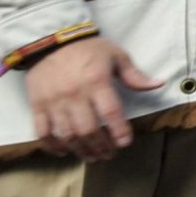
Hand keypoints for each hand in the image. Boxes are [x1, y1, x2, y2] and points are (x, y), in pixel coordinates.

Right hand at [25, 37, 162, 161]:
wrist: (50, 40)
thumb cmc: (87, 48)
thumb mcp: (116, 56)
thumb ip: (135, 75)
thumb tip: (158, 84)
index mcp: (97, 81)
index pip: (111, 112)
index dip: (119, 131)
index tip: (125, 143)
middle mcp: (74, 94)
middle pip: (88, 129)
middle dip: (101, 146)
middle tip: (109, 154)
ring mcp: (54, 102)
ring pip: (67, 135)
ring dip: (80, 150)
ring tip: (92, 156)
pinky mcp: (37, 105)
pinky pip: (42, 132)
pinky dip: (53, 146)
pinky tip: (64, 152)